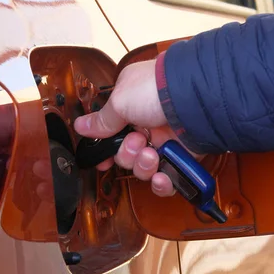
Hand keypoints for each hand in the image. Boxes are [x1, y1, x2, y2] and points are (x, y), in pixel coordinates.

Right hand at [73, 59, 200, 196]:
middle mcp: (147, 126)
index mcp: (130, 109)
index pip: (112, 135)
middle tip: (136, 142)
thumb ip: (101, 120)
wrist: (193, 99)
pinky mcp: (182, 157)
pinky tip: (161, 176)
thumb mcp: (119, 101)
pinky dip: (162, 183)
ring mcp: (165, 142)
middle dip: (127, 154)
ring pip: (144, 169)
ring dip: (143, 166)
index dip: (106, 150)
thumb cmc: (155, 90)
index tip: (102, 159)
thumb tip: (81, 126)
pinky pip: (167, 180)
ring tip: (151, 155)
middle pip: (126, 156)